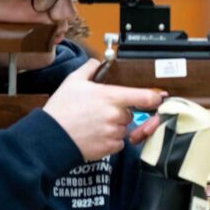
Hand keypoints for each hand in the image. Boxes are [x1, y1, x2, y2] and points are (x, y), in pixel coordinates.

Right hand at [44, 59, 165, 160]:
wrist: (51, 136)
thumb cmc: (61, 108)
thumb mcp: (73, 81)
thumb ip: (89, 68)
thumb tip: (98, 61)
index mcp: (111, 97)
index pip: (144, 97)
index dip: (154, 97)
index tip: (158, 97)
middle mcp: (116, 115)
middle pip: (130, 114)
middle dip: (119, 113)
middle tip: (99, 112)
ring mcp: (114, 133)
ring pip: (123, 129)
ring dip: (114, 127)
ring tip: (94, 124)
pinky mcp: (110, 148)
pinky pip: (118, 143)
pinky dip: (110, 140)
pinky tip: (94, 135)